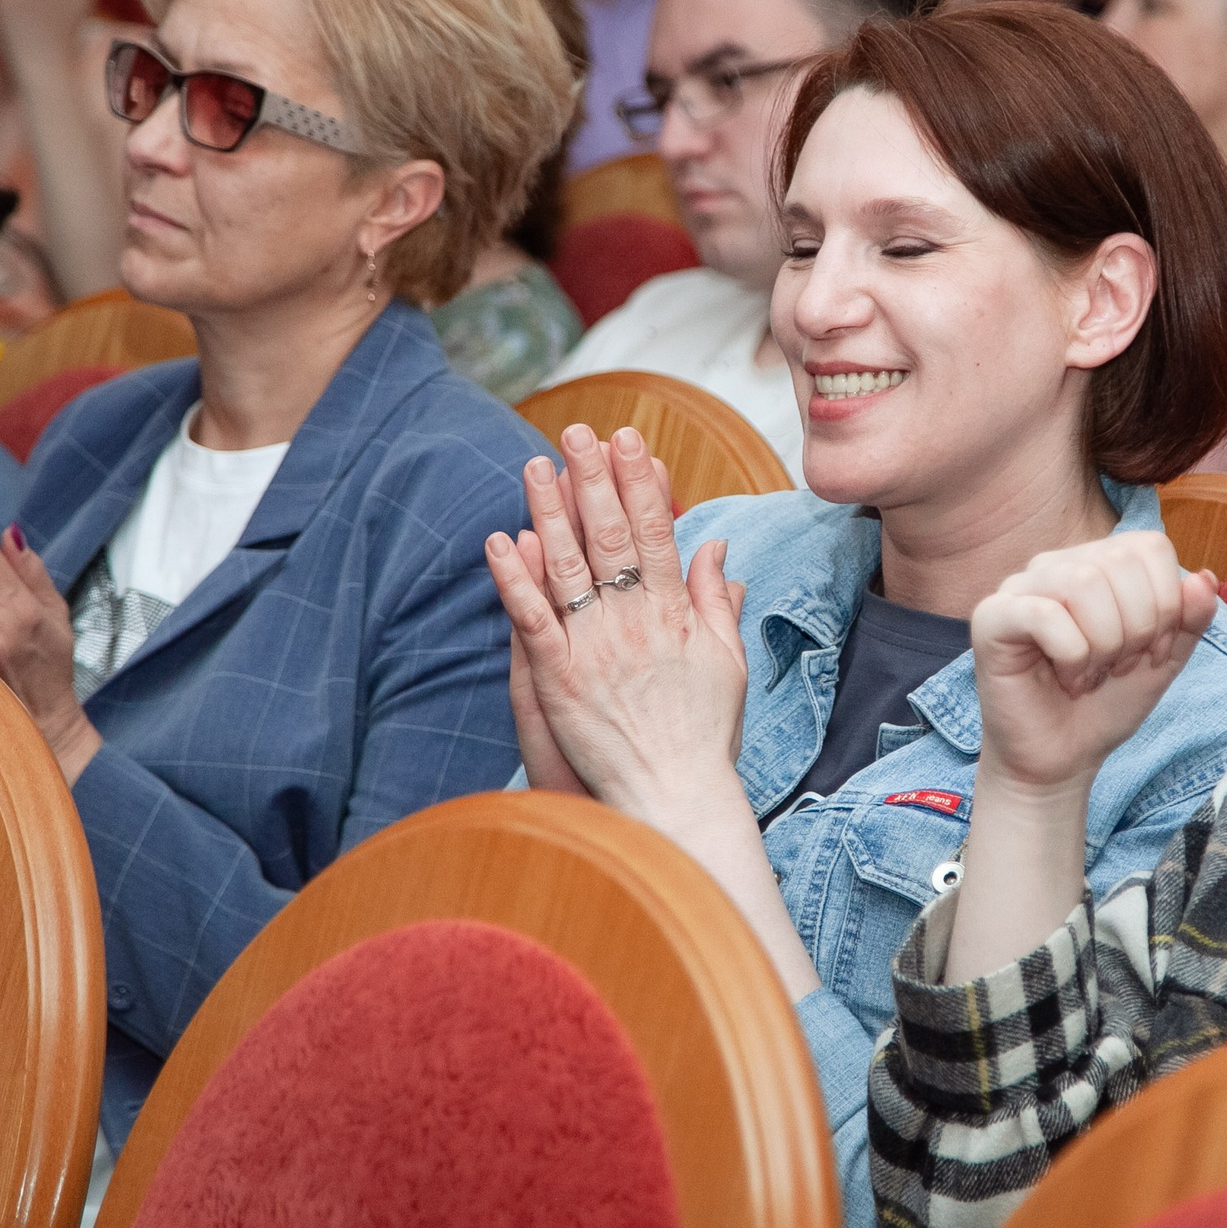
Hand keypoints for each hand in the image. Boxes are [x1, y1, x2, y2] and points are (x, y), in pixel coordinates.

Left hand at [482, 426, 750, 836]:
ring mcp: (594, 647)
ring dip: (550, 511)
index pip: (657, 532)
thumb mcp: (727, 662)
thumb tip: (716, 547)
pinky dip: (514, 578)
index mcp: (675, 614)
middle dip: (593, 479)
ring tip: (536, 465)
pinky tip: (499, 540)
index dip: (641, 482)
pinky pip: (532, 617)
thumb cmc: (704, 735)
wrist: (673, 796)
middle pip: (611, 535)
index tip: (629, 440)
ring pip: (568, 565)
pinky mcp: (558, 677)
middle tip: (578, 432)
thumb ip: (715, 601)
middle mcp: (634, 621)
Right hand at [970, 532, 1215, 802]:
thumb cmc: (1104, 705)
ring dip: (1103, 643)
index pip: (1148, 546)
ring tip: (1090, 673)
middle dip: (1137, 626)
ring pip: (1083, 584)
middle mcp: (1054, 565)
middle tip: (1116, 666)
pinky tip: (1066, 678)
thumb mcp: (1163, 660)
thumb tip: (1203, 578)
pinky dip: (1071, 655)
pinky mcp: (991, 618)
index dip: (1166, 602)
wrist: (1061, 759)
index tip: (1150, 649)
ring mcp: (1018, 588)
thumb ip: (1189, 619)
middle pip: (1119, 562)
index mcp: (1095, 563)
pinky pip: (1044, 615)